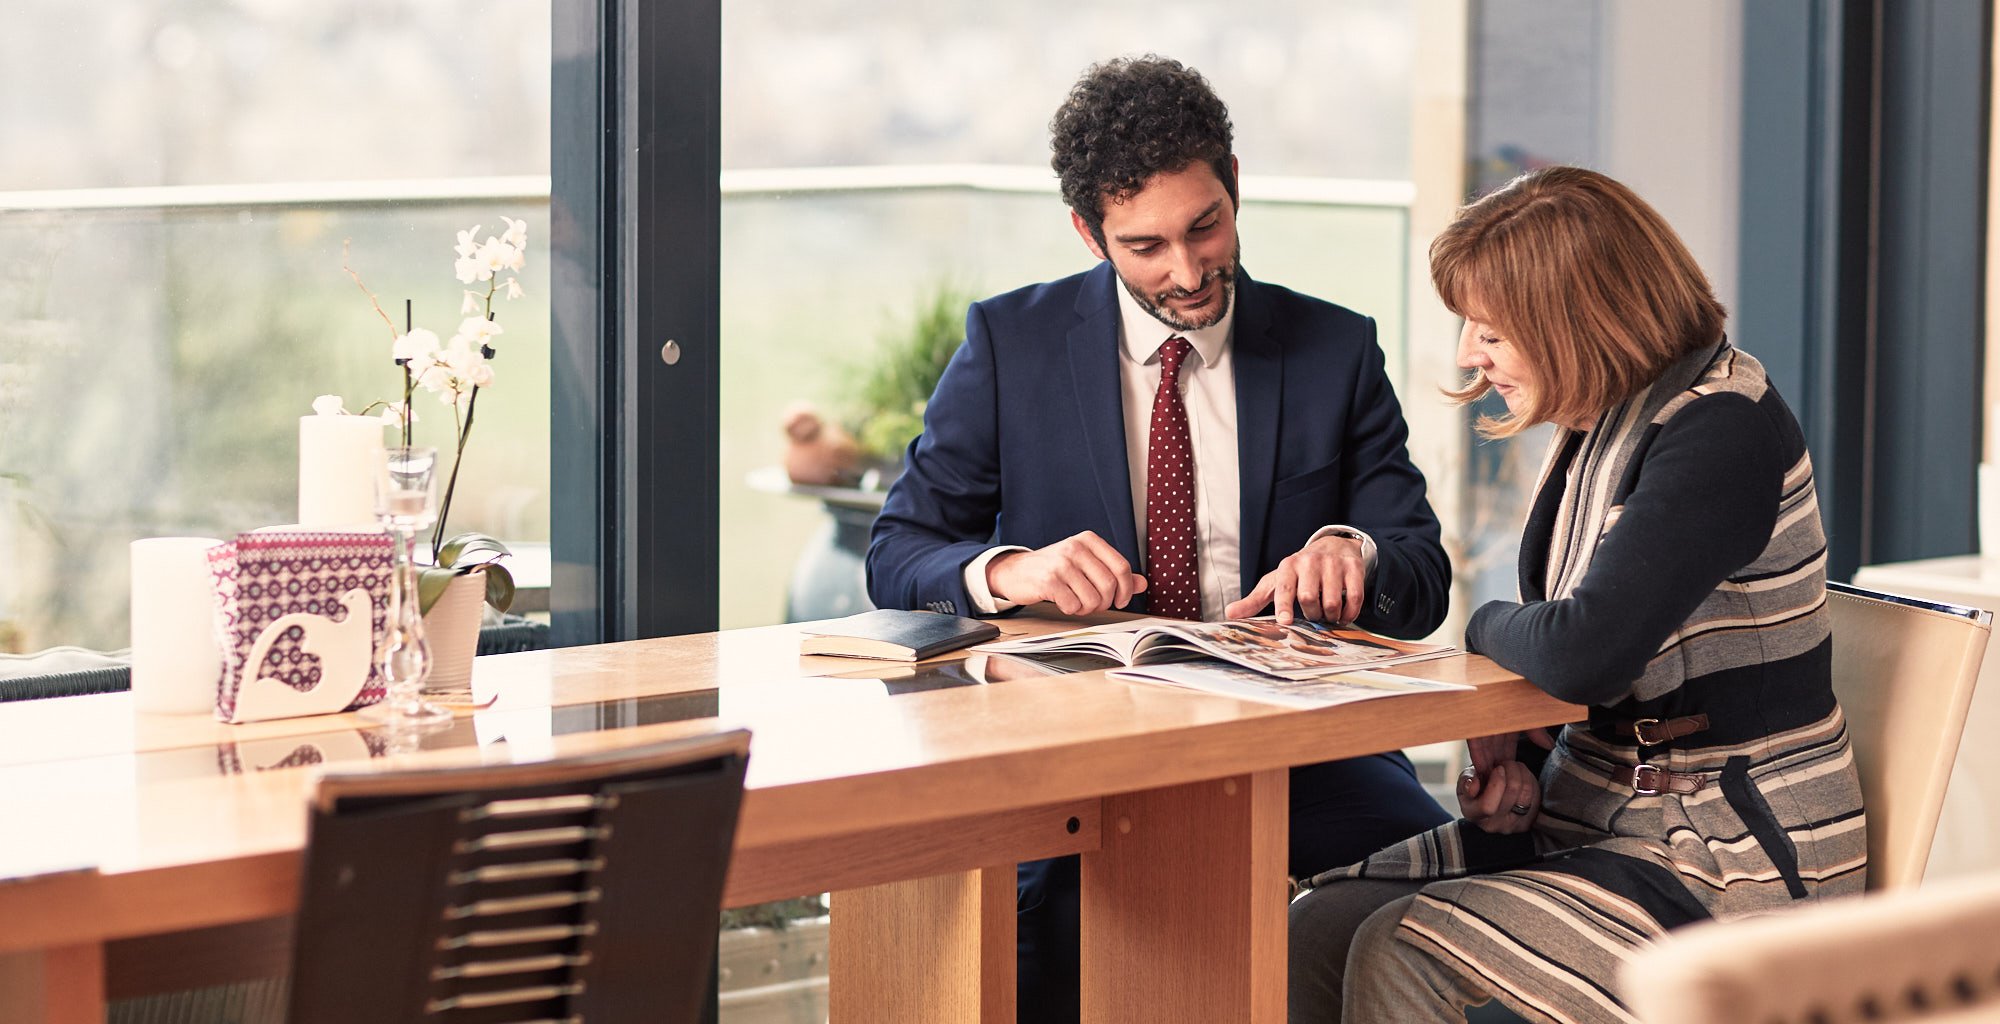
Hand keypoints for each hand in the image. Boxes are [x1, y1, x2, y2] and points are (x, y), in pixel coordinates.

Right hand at [987, 531, 1146, 615]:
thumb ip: (1114, 573)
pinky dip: (1071, 610)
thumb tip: (1142, 584)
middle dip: (1104, 602)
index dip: (1125, 589)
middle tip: (1094, 604)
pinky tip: (1063, 602)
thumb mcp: (1086, 564)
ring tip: (1076, 602)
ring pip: (1093, 598)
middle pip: (1109, 585)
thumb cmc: (1054, 568)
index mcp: (1089, 540)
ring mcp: (1061, 563)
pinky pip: (1073, 605)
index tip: (1120, 600)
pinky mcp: (1048, 580)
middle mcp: (1075, 547)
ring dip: (1087, 608)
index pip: (1121, 567)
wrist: (1016, 571)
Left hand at [1224, 534, 1365, 624]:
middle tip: (1314, 615)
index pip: (1284, 587)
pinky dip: (1349, 613)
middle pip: (1308, 597)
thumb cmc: (1300, 571)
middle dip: (1311, 614)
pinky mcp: (1353, 567)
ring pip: (1331, 601)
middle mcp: (1310, 562)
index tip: (1285, 621)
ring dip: (1330, 616)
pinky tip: (1344, 615)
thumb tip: (1230, 614)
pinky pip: (1354, 597)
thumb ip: (1255, 600)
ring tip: (1328, 614)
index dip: (1284, 605)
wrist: (1333, 546)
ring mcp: (1333, 564)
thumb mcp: (1276, 582)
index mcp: (1288, 566)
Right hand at [1456, 729, 1555, 833]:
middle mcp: (1493, 825)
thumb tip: (1474, 783)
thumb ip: (1466, 781)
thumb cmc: (1476, 789)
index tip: (1498, 768)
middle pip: (1511, 794)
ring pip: (1526, 794)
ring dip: (1523, 774)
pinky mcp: (1528, 823)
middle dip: (1512, 770)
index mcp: (1473, 814)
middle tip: (1507, 763)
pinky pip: (1536, 798)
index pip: (1488, 806)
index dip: (1496, 783)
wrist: (1490, 802)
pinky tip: (1523, 777)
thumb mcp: (1465, 782)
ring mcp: (1512, 826)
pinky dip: (1532, 782)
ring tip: (1515, 767)